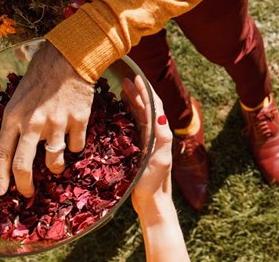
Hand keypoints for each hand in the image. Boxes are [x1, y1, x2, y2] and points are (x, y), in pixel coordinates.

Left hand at [0, 42, 94, 197]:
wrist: (69, 58)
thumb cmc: (41, 77)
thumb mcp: (18, 98)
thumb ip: (17, 122)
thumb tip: (18, 147)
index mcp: (13, 117)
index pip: (1, 155)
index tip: (0, 192)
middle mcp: (33, 123)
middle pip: (24, 165)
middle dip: (25, 185)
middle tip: (28, 193)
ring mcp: (57, 123)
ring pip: (54, 160)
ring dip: (55, 167)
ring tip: (56, 166)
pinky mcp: (79, 120)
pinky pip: (77, 145)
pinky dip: (75, 146)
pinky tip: (74, 136)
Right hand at [121, 77, 188, 261]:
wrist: (152, 202)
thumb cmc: (156, 182)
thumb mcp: (161, 158)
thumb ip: (162, 138)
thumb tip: (159, 116)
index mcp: (159, 132)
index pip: (153, 105)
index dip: (145, 90)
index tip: (136, 77)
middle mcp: (153, 134)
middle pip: (145, 106)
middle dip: (136, 91)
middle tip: (124, 78)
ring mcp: (144, 140)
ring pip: (137, 114)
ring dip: (130, 100)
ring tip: (120, 88)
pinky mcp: (136, 148)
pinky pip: (130, 126)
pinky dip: (124, 114)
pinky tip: (116, 109)